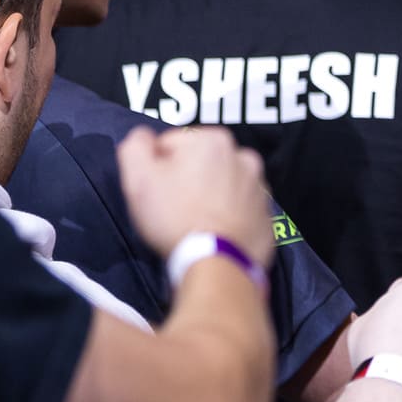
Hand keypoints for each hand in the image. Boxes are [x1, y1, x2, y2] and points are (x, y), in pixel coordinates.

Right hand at [117, 126, 274, 265]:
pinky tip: (213, 230)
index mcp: (214, 140)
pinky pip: (238, 208)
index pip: (170, 145)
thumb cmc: (175, 218)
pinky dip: (226, 215)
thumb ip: (135, 147)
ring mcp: (260, 187)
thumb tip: (143, 137)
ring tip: (193, 221)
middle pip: (198, 164)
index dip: (157, 168)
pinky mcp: (267, 215)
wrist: (217, 263)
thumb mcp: (138, 178)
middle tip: (173, 207)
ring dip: (207, 196)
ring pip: (220, 185)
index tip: (157, 190)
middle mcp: (244, 157)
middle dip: (184, 180)